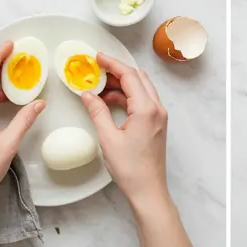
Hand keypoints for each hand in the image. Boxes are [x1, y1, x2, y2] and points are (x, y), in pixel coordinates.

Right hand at [82, 54, 191, 246]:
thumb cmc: (129, 168)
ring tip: (100, 85)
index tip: (97, 57)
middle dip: (118, 70)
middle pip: (138, 77)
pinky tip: (110, 100)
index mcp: (146, 108)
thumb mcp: (108, 139)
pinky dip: (127, 96)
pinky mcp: (157, 121)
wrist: (148, 189)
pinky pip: (143, 100)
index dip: (112, 63)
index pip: (130, 76)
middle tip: (97, 68)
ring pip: (142, 88)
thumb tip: (87, 93)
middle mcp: (157, 107)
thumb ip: (97, 112)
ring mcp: (159, 114)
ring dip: (123, 83)